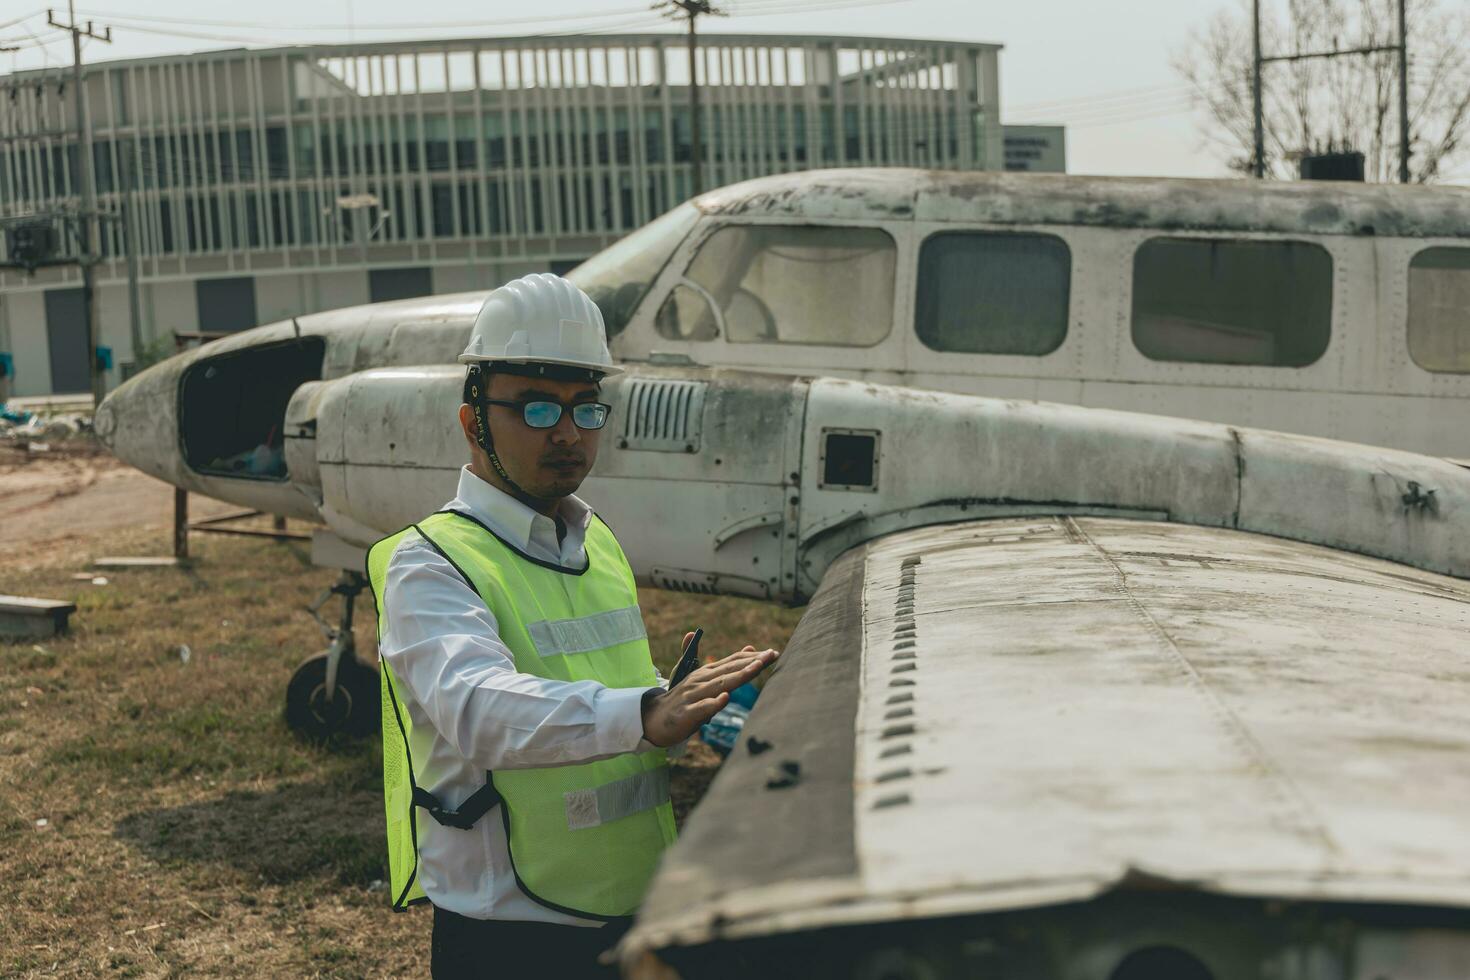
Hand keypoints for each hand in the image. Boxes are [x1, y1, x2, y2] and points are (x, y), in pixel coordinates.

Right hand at [641, 639, 777, 747]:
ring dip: (739, 676)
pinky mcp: (686, 714)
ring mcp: (692, 696)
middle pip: (730, 670)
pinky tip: (725, 698)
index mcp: (704, 673)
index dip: (752, 657)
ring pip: (719, 685)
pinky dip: (713, 703)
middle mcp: (700, 681)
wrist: (652, 719)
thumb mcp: (692, 678)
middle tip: (772, 655)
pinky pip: (701, 708)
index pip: (732, 661)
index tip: (772, 652)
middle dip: (752, 662)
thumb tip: (703, 635)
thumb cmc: (679, 699)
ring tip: (756, 668)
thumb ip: (709, 662)